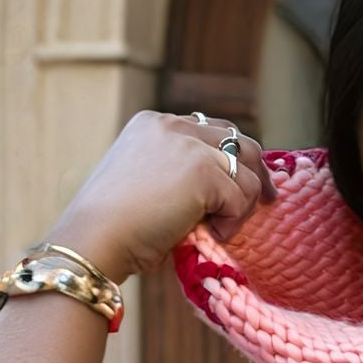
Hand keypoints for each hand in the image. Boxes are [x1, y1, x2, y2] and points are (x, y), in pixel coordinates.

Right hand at [42, 109, 279, 285]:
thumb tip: (221, 194)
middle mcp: (172, 125)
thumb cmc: (113, 229)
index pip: (210, 130)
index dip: (231, 156)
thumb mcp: (145, 187)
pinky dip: (232, 223)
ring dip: (240, 206)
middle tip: (268, 199)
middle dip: (257, 170)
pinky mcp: (204, 171)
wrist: (94, 239)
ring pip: (246, 171)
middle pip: (238, 139)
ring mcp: (189, 145)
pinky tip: (208, 234)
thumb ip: (178, 177)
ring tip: (217, 230)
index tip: (242, 181)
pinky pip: (241, 199)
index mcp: (153, 124)